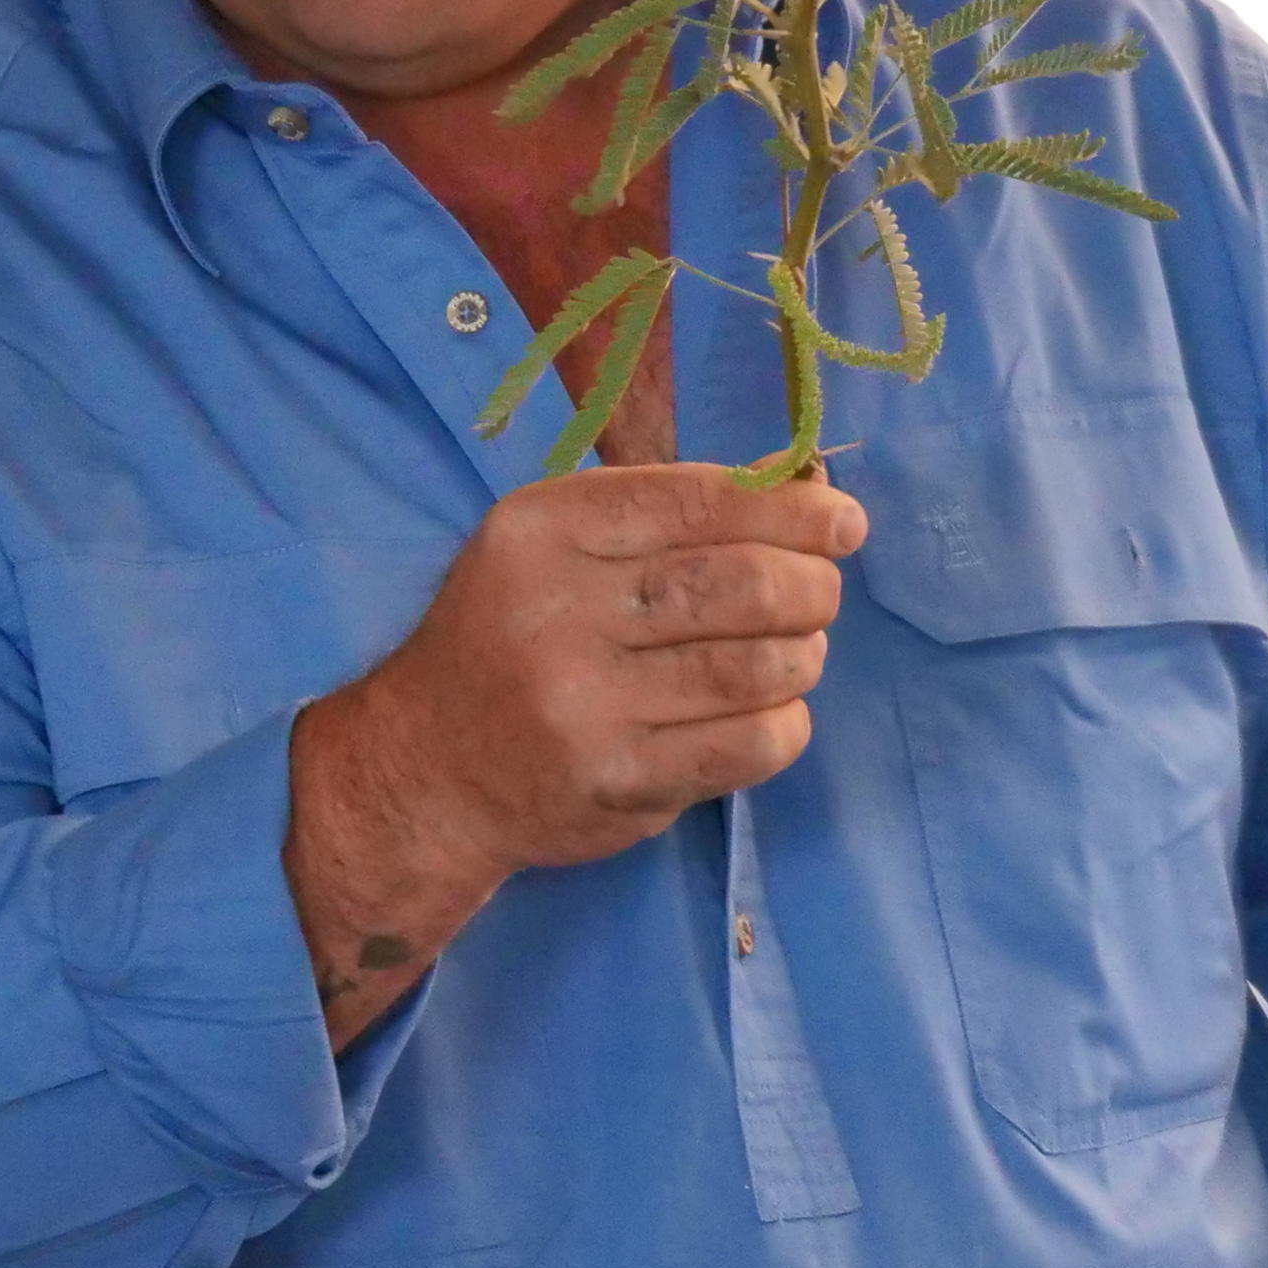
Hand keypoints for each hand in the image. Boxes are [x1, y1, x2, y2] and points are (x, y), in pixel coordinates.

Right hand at [286, 464, 864, 1038]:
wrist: (425, 770)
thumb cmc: (510, 638)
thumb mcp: (553, 547)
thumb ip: (664, 512)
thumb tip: (803, 486)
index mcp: (543, 531)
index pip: (696, 501)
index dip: (789, 509)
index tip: (843, 522)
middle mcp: (558, 612)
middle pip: (738, 583)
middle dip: (810, 583)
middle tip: (822, 592)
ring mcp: (585, 705)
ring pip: (755, 666)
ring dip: (804, 655)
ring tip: (800, 651)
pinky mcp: (616, 782)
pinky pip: (747, 746)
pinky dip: (786, 723)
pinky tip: (774, 711)